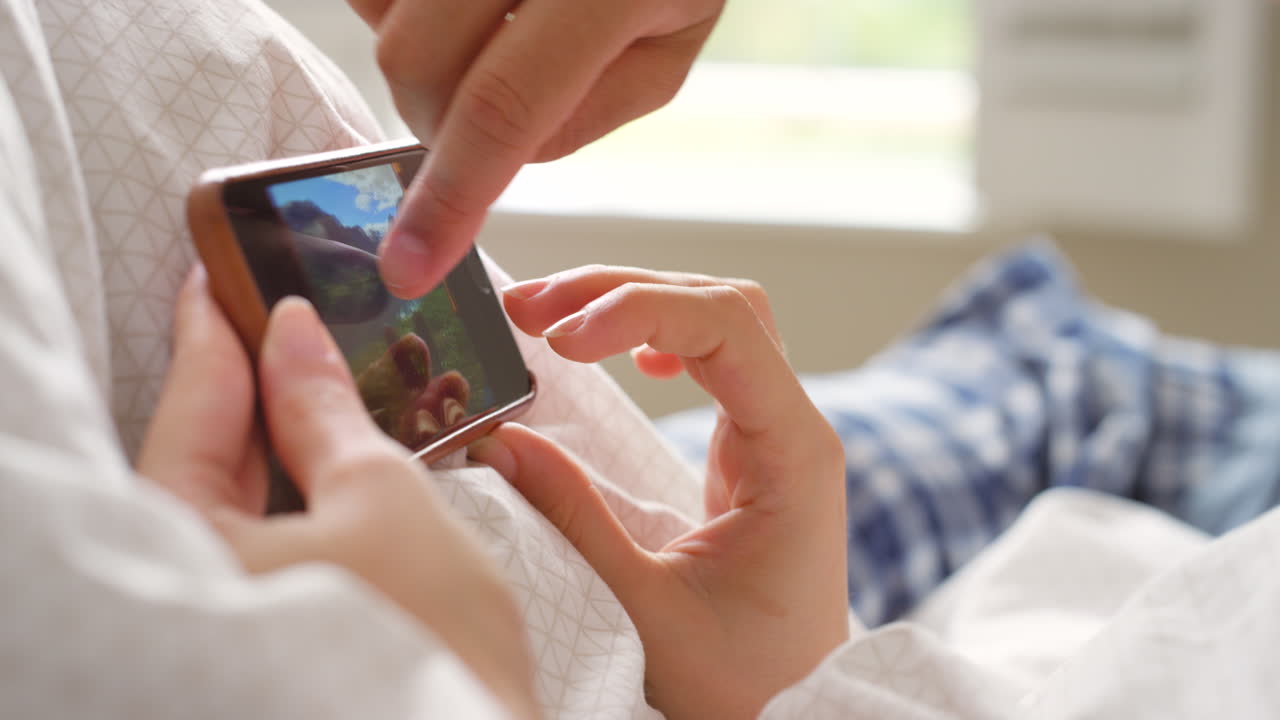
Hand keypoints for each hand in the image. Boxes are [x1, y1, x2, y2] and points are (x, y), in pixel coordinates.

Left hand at [138, 267, 537, 718]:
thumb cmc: (426, 637)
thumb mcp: (381, 493)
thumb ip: (323, 408)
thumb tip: (293, 330)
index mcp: (188, 544)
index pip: (191, 405)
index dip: (213, 327)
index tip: (223, 267)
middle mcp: (192, 578)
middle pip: (210, 446)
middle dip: (251, 372)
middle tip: (283, 300)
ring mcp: (237, 600)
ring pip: (244, 486)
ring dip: (286, 423)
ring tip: (322, 359)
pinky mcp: (280, 616)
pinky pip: (274, 523)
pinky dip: (304, 476)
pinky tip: (340, 439)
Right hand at [347, 0, 724, 297]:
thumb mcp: (662, 59)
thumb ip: (580, 119)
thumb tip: (484, 165)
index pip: (501, 108)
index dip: (448, 198)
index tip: (407, 269)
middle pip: (416, 60)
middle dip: (430, 122)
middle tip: (479, 122)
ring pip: (382, 16)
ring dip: (418, 60)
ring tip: (485, 43)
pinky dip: (399, 12)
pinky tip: (463, 16)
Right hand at [471, 266, 850, 718]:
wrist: (792, 715)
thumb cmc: (741, 682)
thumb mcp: (645, 608)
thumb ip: (573, 520)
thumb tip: (496, 442)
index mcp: (794, 455)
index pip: (727, 330)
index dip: (637, 310)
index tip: (556, 338)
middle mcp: (793, 430)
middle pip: (721, 307)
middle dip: (623, 291)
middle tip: (528, 307)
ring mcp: (775, 435)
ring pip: (717, 322)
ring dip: (633, 303)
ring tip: (547, 316)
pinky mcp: (750, 450)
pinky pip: (714, 357)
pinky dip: (658, 333)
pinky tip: (620, 353)